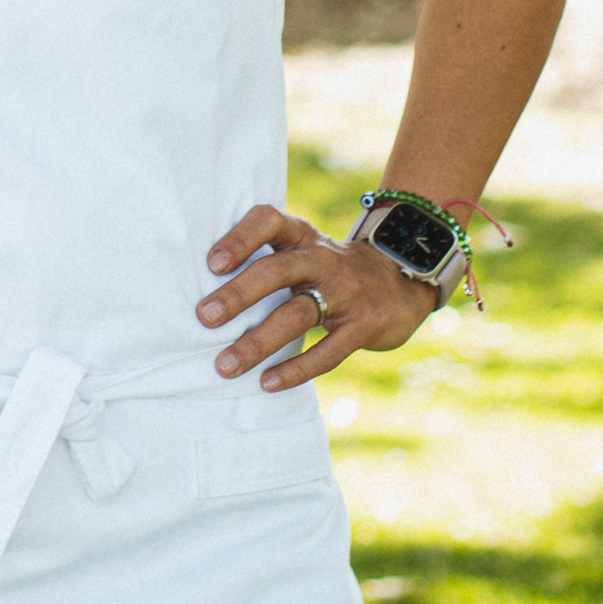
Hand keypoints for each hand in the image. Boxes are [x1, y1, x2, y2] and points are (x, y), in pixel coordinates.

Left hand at [195, 202, 434, 388]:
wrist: (401, 281)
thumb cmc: (329, 270)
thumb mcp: (304, 252)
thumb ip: (266, 262)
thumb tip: (201, 295)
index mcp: (301, 236)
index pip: (269, 220)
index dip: (240, 238)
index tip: (212, 263)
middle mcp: (322, 258)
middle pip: (276, 270)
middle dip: (237, 294)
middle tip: (203, 318)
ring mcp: (346, 291)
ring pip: (296, 314)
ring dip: (257, 342)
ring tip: (225, 366)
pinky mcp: (364, 324)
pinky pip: (327, 351)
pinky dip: (295, 369)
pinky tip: (267, 383)